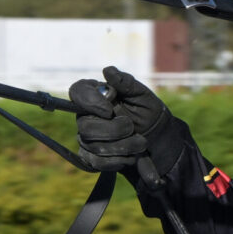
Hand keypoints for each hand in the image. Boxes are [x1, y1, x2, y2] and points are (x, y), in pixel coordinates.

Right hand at [69, 66, 173, 181]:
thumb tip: (108, 70)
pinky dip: (117, 161)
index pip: (76, 92)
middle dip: (113, 130)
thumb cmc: (146, 111)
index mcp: (95, 94)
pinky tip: (131, 156)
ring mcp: (86, 137)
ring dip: (122, 146)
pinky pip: (96, 163)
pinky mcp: (91, 157)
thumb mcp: (141, 94)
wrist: (156, 137)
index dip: (89, 101)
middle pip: (84, 126)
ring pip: (92, 146)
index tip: (109, 109)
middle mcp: (86, 116)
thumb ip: (125, 83)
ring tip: (141, 143)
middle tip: (132, 128)